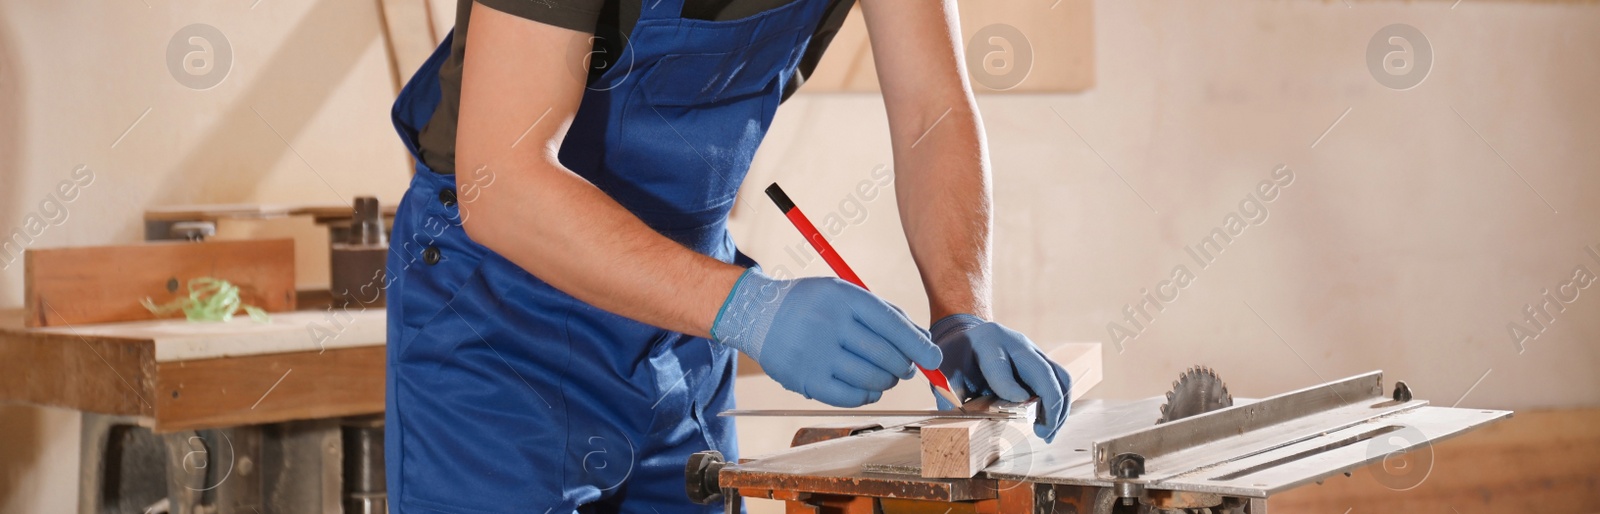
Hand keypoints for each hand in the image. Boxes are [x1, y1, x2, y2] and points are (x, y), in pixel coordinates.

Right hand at [711, 269, 941, 406]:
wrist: (759, 314)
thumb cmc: (813, 304)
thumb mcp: (846, 294)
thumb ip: (885, 313)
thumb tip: (924, 341)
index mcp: (843, 297)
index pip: (892, 325)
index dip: (918, 345)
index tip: (934, 358)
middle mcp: (829, 324)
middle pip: (886, 355)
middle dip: (903, 366)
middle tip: (904, 367)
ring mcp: (815, 354)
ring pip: (872, 379)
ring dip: (887, 381)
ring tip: (885, 376)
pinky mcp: (805, 379)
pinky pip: (851, 396)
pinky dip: (867, 395)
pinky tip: (867, 387)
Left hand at [931, 314, 1070, 441]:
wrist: (968, 335)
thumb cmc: (955, 358)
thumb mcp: (945, 372)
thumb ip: (950, 396)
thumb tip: (959, 423)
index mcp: (987, 343)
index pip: (1000, 367)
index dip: (1008, 388)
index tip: (1017, 408)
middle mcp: (1016, 343)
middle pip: (1042, 371)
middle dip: (1048, 405)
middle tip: (1042, 433)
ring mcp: (1033, 350)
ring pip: (1058, 376)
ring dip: (1059, 408)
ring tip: (1047, 433)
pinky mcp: (1042, 361)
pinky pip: (1060, 381)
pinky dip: (1059, 405)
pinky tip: (1049, 425)